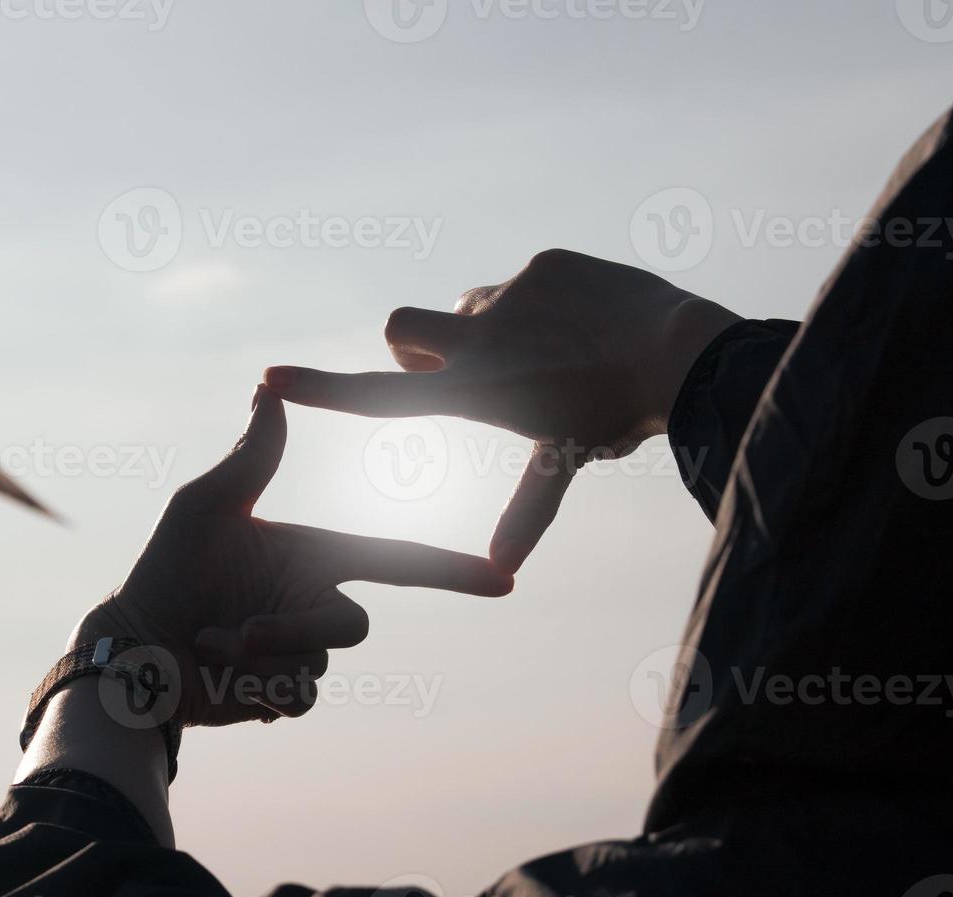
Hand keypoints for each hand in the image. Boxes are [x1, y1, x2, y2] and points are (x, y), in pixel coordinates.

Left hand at [72, 385, 512, 727]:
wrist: (131, 648)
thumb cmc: (164, 569)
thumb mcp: (204, 507)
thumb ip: (249, 459)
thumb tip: (268, 390)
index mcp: (313, 556)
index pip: (395, 560)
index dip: (450, 570)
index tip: (503, 578)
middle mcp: (314, 602)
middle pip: (352, 625)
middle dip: (295, 630)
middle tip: (239, 635)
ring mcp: (300, 652)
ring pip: (318, 666)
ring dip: (260, 660)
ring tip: (209, 646)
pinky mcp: (280, 694)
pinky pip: (299, 700)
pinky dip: (258, 690)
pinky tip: (222, 676)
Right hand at [261, 249, 740, 572]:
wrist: (682, 352)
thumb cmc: (614, 417)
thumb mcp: (563, 463)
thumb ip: (525, 513)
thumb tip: (501, 576)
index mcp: (474, 393)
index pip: (380, 395)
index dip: (320, 388)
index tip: (270, 377)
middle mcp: (476, 341)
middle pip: (400, 329)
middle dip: (414, 346)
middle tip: (462, 367)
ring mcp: (508, 296)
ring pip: (468, 305)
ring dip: (487, 326)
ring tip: (549, 351)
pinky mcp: (542, 264)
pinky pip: (522, 281)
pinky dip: (540, 301)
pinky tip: (584, 322)